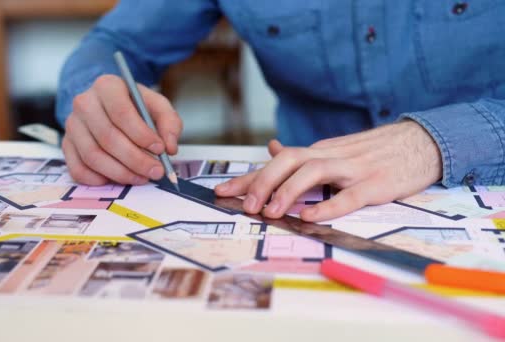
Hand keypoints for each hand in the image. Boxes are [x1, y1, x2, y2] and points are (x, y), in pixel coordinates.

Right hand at [62, 75, 182, 184]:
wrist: (107, 104)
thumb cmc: (133, 105)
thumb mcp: (156, 105)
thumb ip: (169, 122)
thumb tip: (169, 147)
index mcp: (106, 86)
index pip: (121, 113)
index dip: (141, 134)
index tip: (160, 149)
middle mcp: (84, 103)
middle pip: (108, 137)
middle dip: (136, 159)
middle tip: (156, 171)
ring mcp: (72, 125)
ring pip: (93, 156)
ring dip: (121, 173)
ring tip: (142, 177)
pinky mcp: (66, 145)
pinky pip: (78, 169)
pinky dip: (99, 179)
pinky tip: (118, 179)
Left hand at [215, 121, 441, 221]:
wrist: (422, 141)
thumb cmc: (375, 150)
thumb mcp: (335, 149)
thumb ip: (303, 154)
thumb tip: (271, 147)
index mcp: (319, 151)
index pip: (276, 161)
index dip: (248, 177)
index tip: (222, 192)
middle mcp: (331, 156)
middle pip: (289, 160)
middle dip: (262, 181)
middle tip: (245, 206)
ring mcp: (354, 168)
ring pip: (314, 173)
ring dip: (288, 192)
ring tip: (270, 212)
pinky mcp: (377, 184)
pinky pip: (350, 195)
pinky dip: (328, 206)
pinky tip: (311, 217)